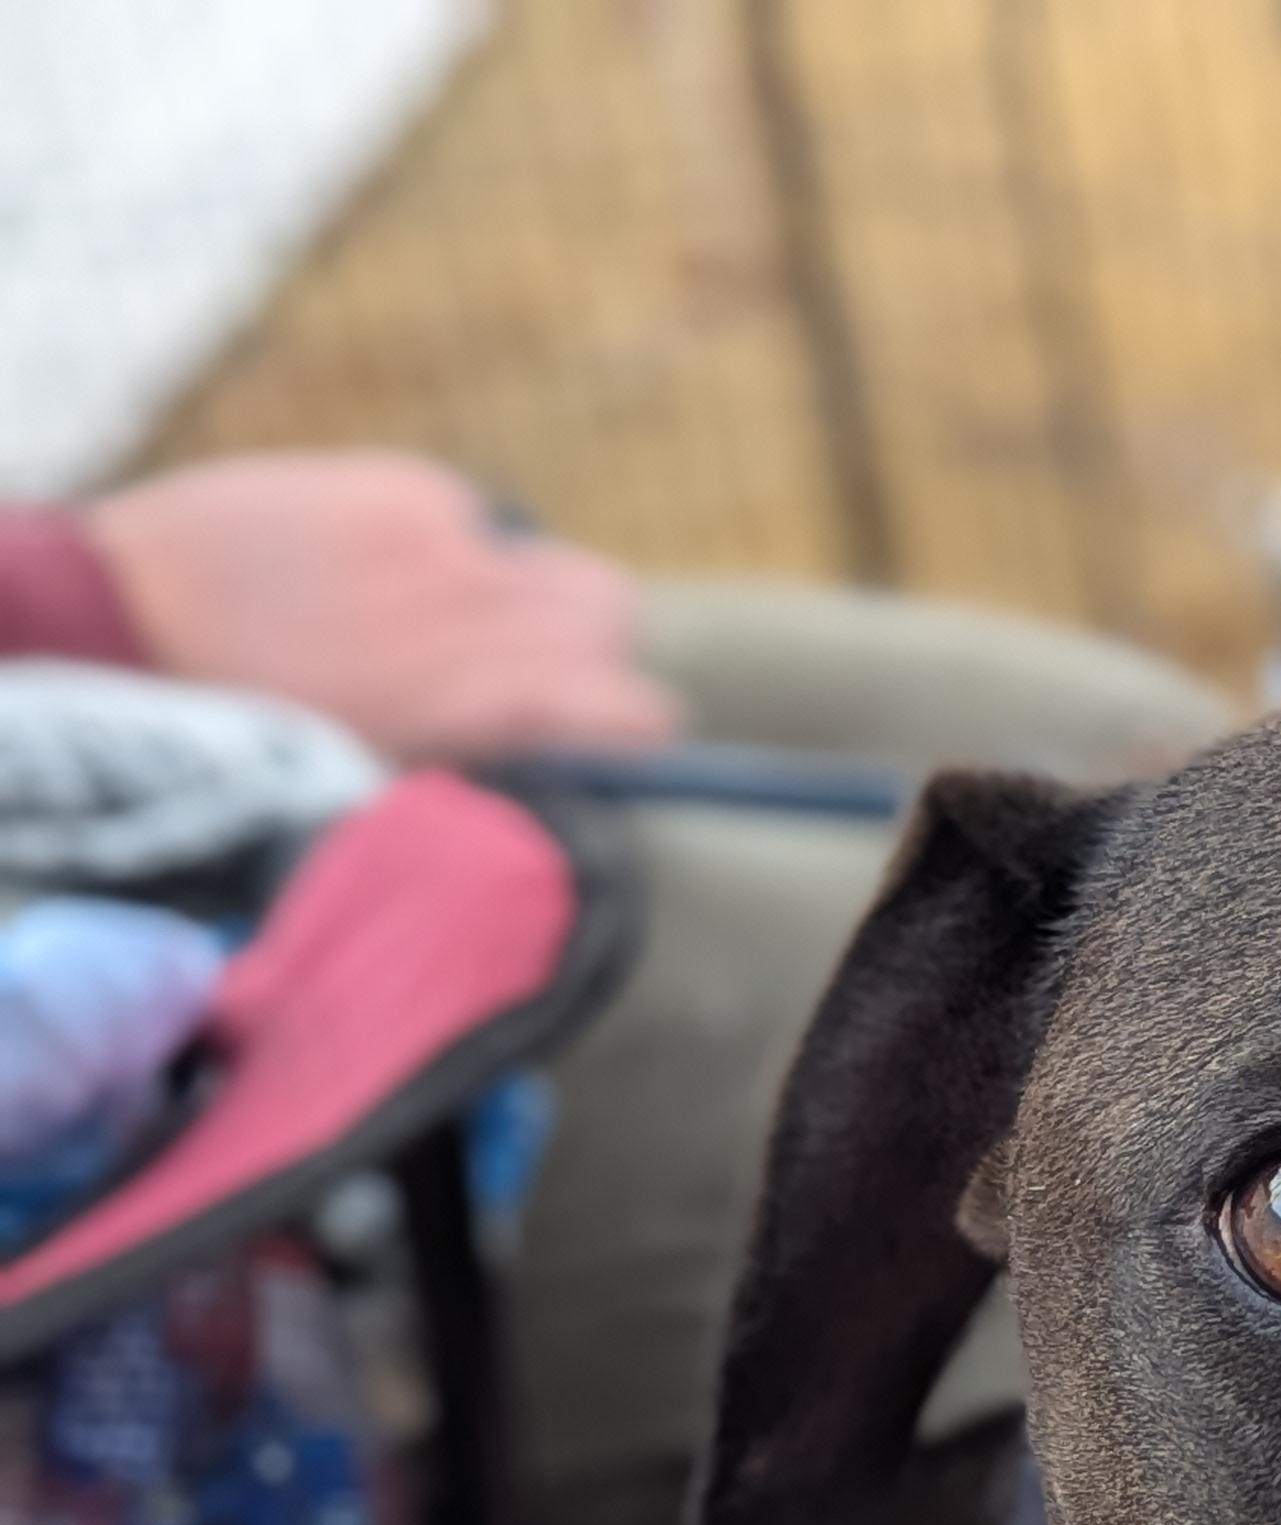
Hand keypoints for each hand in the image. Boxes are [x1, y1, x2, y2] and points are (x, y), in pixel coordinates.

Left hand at [83, 452, 678, 760]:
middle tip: (533, 677)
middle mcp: (481, 612)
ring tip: (461, 627)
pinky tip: (387, 574)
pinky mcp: (402, 484)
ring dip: (531, 596)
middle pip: (611, 612)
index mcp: (483, 705)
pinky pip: (477, 518)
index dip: (632, 724)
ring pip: (553, 560)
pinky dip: (457, 548)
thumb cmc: (262, 733)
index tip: (617, 737)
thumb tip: (561, 752)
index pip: (635, 705)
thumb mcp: (392, 776)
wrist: (137, 617)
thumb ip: (491, 754)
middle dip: (590, 649)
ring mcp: (446, 537)